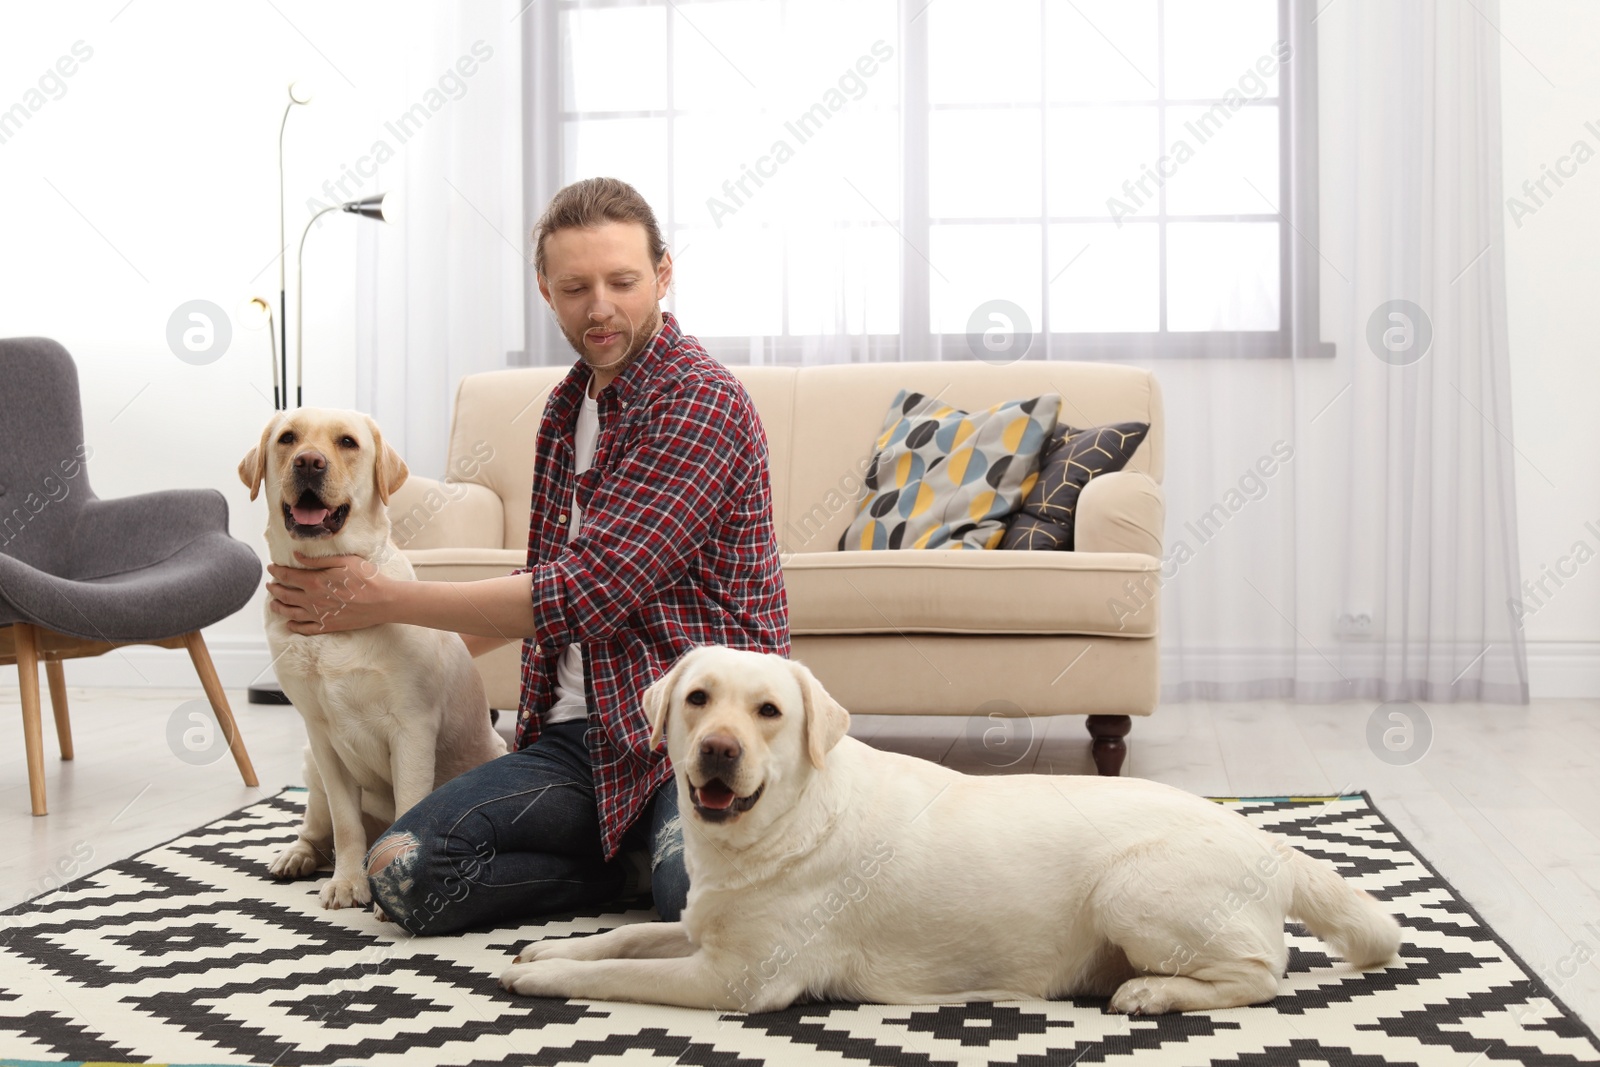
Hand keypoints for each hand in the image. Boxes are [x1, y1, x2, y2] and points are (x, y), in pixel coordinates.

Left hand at [266, 551, 393, 634]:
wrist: (383, 601)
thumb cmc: (367, 578)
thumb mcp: (344, 561)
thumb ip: (317, 560)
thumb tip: (297, 556)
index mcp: (315, 582)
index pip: (287, 576)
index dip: (276, 571)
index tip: (271, 568)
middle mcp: (312, 600)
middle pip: (285, 595)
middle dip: (274, 589)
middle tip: (270, 585)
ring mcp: (319, 615)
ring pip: (290, 613)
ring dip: (278, 607)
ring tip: (273, 603)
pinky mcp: (328, 626)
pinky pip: (305, 629)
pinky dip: (294, 626)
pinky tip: (290, 623)